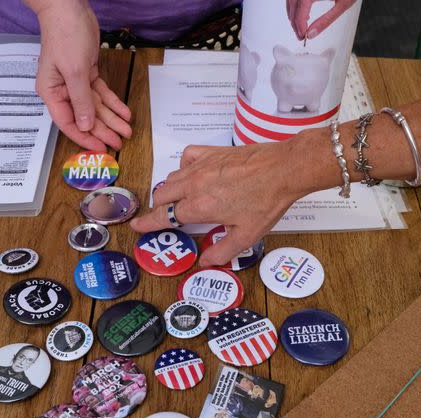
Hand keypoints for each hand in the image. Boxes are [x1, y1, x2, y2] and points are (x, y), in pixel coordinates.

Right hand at [33, 0, 131, 150]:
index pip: (68, 123)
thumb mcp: (75, 71)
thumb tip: (84, 125)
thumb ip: (81, 100)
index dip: (84, 137)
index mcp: (52, 92)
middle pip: (84, 117)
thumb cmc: (64, 35)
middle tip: (119, 142)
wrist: (69, 8)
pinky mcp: (86, 73)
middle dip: (103, 130)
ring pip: (96, 107)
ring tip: (127, 131)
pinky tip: (125, 113)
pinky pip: (101, 94)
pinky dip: (113, 103)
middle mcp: (62, 90)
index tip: (99, 148)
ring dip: (112, 119)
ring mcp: (75, 83)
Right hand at [130, 130, 332, 266]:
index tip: (136, 226)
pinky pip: (185, 157)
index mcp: (199, 207)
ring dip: (169, 190)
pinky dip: (182, 166)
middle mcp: (194, 185)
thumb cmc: (267, 202)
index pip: (165, 217)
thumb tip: (204, 262)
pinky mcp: (211, 152)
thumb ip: (222, 251)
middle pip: (162, 196)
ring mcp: (201, 166)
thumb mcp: (247, 236)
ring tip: (178, 199)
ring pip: (171, 177)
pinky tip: (192, 173)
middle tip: (163, 216)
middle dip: (159, 208)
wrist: (283, 169)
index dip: (148, 223)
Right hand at [286, 0, 356, 39]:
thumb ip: (326, 20)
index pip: (300, 10)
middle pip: (293, 6)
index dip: (299, 25)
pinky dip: (295, 7)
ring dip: (293, 16)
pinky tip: (302, 14)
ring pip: (291, 2)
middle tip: (301, 36)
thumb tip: (312, 33)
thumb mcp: (342, 5)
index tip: (303, 36)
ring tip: (301, 28)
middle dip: (295, 23)